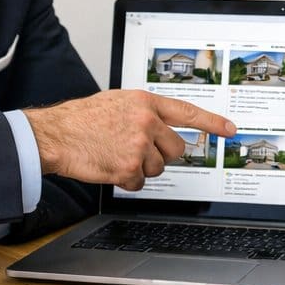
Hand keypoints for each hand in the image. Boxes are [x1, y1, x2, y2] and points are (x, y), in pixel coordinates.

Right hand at [26, 90, 235, 191]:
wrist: (54, 134)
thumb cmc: (81, 119)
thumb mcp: (118, 102)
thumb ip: (143, 111)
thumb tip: (163, 126)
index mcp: (145, 102)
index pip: (188, 112)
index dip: (212, 122)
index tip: (230, 130)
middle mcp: (146, 122)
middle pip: (176, 149)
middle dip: (162, 155)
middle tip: (138, 151)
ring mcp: (139, 145)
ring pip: (158, 168)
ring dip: (140, 168)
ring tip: (116, 154)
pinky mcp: (128, 167)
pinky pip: (139, 182)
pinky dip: (126, 180)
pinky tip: (109, 166)